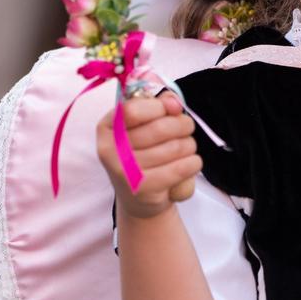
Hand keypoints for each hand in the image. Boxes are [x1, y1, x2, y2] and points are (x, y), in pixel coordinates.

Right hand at [97, 92, 201, 218]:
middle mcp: (110, 151)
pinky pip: (182, 168)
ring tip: (184, 149)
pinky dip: (193, 163)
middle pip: (160, 128)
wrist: (137, 198)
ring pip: (176, 147)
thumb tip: (173, 102)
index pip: (132, 110)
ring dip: (189, 145)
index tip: (172, 109)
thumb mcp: (143, 125)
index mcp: (107, 128)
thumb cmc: (142, 153)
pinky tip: (189, 163)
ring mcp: (125, 173)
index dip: (159, 107)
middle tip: (186, 128)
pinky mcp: (144, 190)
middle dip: (183, 125)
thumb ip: (157, 105)